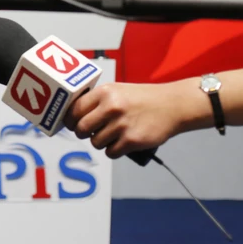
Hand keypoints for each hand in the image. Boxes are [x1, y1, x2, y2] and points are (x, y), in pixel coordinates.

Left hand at [64, 82, 187, 158]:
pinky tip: (122, 142)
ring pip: (95, 142)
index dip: (70, 120)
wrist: (172, 105)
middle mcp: (110, 107)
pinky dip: (114, 150)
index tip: (72, 124)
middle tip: (91, 132)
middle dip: (83, 133)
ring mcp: (121, 124)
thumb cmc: (142, 98)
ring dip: (101, 142)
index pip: (74, 109)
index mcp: (104, 93)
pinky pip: (110, 152)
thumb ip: (97, 100)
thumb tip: (73, 115)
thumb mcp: (117, 90)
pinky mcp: (131, 140)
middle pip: (81, 129)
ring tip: (112, 135)